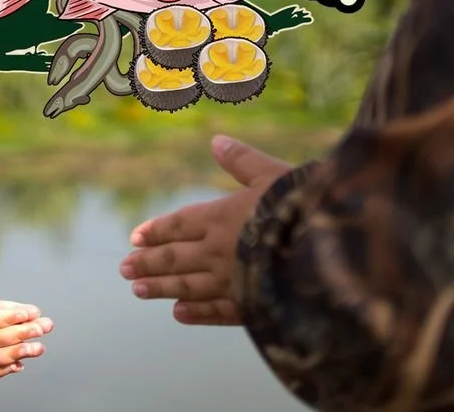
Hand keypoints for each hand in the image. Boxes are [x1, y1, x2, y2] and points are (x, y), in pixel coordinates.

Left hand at [119, 134, 290, 325]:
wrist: (329, 247)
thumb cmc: (302, 204)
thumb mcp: (272, 174)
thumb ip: (242, 160)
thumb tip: (216, 139)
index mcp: (221, 216)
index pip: (179, 224)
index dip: (156, 231)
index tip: (135, 238)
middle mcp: (219, 250)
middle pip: (175, 257)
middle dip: (148, 262)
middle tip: (124, 268)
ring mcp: (231, 281)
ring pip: (187, 286)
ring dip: (161, 288)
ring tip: (138, 290)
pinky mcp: (249, 305)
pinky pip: (217, 311)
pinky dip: (197, 313)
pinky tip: (179, 314)